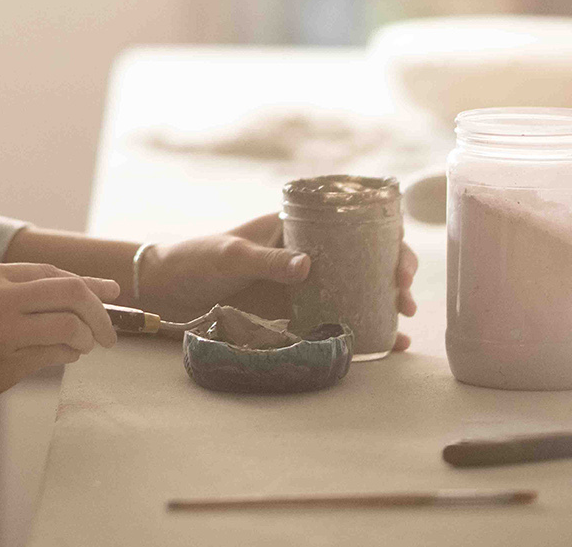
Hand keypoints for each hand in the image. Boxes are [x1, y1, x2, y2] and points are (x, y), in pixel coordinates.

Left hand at [138, 214, 419, 350]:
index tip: (398, 263)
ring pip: (356, 290)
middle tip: (405, 296)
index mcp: (296, 227)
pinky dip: (361, 330)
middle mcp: (307, 253)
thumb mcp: (229, 255)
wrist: (165, 290)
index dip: (386, 239)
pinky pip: (334, 319)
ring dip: (385, 304)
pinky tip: (386, 346)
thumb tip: (307, 266)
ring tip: (404, 324)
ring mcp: (303, 285)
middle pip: (364, 259)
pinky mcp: (294, 314)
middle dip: (394, 274)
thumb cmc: (195, 259)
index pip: (352, 225)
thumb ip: (265, 260)